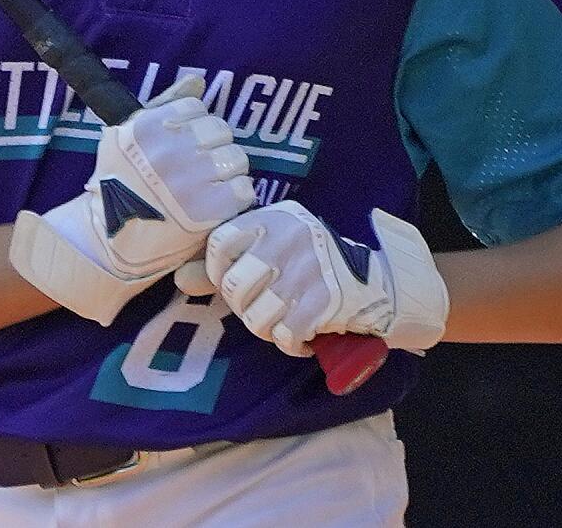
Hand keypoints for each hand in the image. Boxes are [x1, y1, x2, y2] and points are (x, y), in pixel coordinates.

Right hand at [11, 78, 255, 325]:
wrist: (111, 242)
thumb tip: (199, 80)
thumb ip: (165, 103)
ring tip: (209, 187)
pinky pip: (244, 189)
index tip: (185, 147)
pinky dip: (235, 197)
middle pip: (221, 132)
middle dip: (214, 148)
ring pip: (237, 158)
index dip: (195, 128)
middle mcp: (170, 149)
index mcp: (148, 127)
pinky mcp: (210, 210)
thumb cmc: (120, 184)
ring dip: (228, 172)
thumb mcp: (127, 136)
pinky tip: (216, 205)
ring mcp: (191, 180)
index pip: (197, 108)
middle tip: (199, 170)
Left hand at [174, 202, 449, 357]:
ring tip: (286, 320)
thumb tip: (180, 279)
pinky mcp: (323, 301)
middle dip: (246, 307)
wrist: (381, 283)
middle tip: (268, 306)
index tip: (234, 281)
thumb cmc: (315, 265)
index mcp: (275, 218)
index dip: (218, 271)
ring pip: (256, 318)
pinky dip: (292, 343)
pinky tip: (304, 335)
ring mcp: (307, 269)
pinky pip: (285, 336)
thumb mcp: (273, 249)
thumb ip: (226, 262)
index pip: (219, 243)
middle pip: (234, 288)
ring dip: (270, 329)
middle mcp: (289, 238)